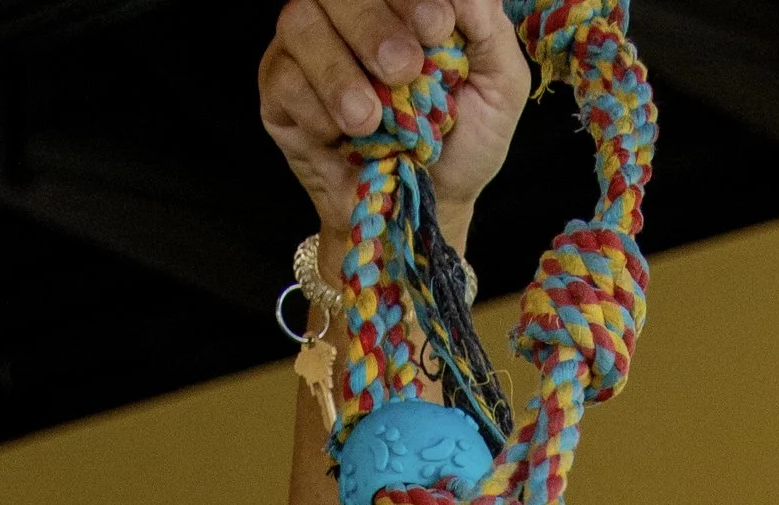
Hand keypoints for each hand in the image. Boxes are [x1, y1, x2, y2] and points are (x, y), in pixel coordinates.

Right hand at [259, 0, 531, 242]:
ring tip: (370, 119)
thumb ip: (488, 28)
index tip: (437, 27)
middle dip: (371, 26)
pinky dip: (315, 110)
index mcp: (397, 1)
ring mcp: (308, 47)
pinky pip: (282, 78)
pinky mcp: (280, 91)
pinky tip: (344, 138)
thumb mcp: (498, 86)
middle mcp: (348, 12)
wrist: (426, 210)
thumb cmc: (460, 142)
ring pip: (300, 22)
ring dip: (337, 71)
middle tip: (404, 70)